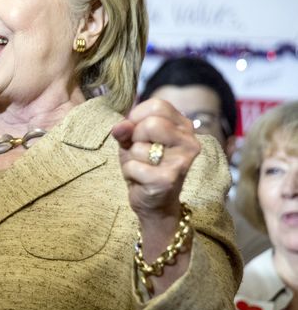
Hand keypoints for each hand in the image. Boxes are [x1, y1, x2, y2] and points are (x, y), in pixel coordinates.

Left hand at [111, 98, 200, 221]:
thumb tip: (120, 126)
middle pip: (151, 123)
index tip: (135, 131)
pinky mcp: (168, 179)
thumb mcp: (133, 142)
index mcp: (183, 126)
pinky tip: (141, 180)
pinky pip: (133, 167)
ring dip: (131, 158)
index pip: (157, 105)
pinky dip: (129, 173)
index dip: (137, 116)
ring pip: (139, 147)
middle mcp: (189, 141)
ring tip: (142, 167)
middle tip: (139, 151)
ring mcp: (181, 161)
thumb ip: (126, 129)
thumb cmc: (145, 166)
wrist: (156, 204)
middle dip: (134, 138)